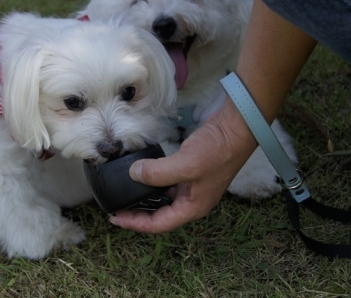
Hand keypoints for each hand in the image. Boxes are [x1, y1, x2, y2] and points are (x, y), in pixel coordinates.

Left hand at [109, 100, 257, 232]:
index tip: (114, 217)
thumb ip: (158, 172)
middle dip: (137, 212)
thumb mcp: (186, 164)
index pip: (158, 224)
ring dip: (144, 196)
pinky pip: (166, 181)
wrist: (237, 127)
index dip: (134, 223)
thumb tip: (133, 174)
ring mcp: (192, 185)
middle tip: (115, 205)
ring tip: (123, 190)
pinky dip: (152, 179)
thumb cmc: (218, 149)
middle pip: (159, 213)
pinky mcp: (190, 170)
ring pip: (162, 197)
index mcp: (193, 207)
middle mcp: (192, 200)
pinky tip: (141, 172)